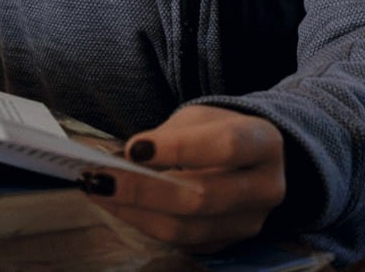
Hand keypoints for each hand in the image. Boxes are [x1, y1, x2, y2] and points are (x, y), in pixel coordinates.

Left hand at [83, 104, 286, 252]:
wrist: (248, 161)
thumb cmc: (218, 132)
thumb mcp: (200, 118)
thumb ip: (171, 135)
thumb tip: (131, 158)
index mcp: (265, 143)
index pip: (226, 147)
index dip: (179, 149)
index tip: (134, 147)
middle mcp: (266, 188)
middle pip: (202, 197)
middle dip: (144, 190)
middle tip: (100, 178)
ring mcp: (249, 223)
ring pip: (185, 228)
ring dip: (134, 211)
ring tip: (98, 191)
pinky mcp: (225, 245)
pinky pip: (177, 242)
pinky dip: (141, 223)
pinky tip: (117, 205)